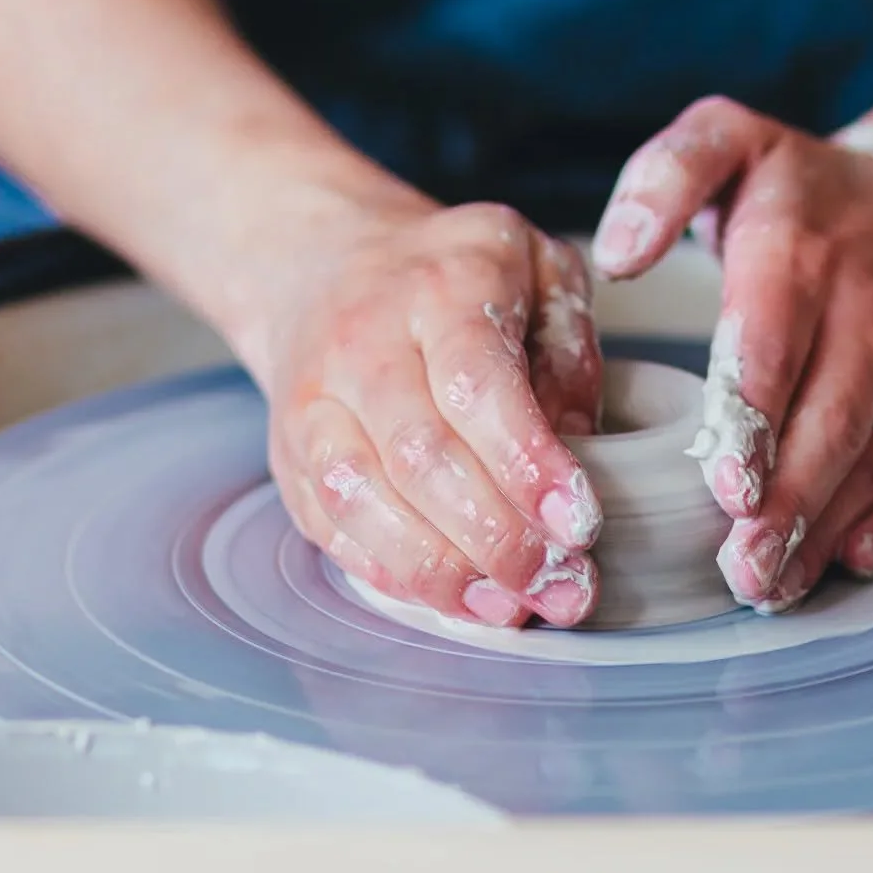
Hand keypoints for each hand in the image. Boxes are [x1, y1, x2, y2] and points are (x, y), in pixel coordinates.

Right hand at [245, 195, 605, 628]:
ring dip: (444, 573)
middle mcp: (362, 344)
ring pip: (364, 502)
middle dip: (498, 539)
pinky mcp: (291, 456)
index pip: (477, 383)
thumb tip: (578, 450)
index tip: (581, 524)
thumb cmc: (451, 274)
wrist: (321, 262)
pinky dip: (395, 576)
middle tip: (564, 586)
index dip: (527, 463)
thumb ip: (568, 350)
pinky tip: (456, 602)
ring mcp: (314, 404)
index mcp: (439, 287)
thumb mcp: (538, 269)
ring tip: (513, 610)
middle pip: (420, 456)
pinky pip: (333, 530)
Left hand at [591, 96, 872, 611]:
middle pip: (827, 419)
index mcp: (798, 248)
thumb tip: (617, 252)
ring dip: (824, 527)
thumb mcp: (724, 139)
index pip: (773, 342)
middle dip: (786, 502)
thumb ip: (663, 178)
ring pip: (871, 456)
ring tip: (771, 585)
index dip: (751, 420)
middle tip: (741, 569)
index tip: (726, 485)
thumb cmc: (797, 187)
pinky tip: (854, 560)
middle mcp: (865, 309)